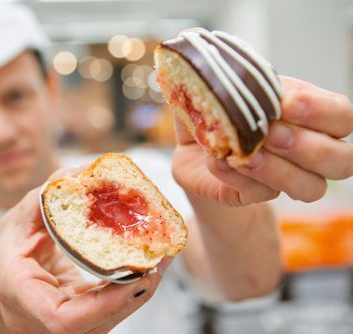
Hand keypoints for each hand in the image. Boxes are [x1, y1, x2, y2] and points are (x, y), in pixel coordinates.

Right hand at [0, 168, 170, 333]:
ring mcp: (61, 329)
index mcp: (19, 295)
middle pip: (95, 323)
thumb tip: (87, 170)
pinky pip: (110, 312)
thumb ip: (48, 197)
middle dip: (135, 292)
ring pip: (108, 321)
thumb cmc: (8, 245)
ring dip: (140, 290)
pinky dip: (132, 289)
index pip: (62, 319)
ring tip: (163, 256)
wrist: (2, 272)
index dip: (105, 303)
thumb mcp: (18, 217)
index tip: (138, 277)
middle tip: (163, 257)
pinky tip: (149, 264)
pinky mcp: (80, 323)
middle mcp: (39, 322)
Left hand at [172, 75, 352, 205]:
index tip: (288, 103)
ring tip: (244, 155)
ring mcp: (284, 178)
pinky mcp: (253, 195)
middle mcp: (308, 151)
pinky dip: (237, 178)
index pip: (341, 117)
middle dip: (308, 148)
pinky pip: (259, 194)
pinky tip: (218, 161)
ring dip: (279, 171)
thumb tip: (225, 64)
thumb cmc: (217, 108)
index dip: (322, 112)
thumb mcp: (227, 85)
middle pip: (343, 161)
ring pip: (310, 188)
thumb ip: (239, 79)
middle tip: (271, 134)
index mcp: (310, 115)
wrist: (189, 143)